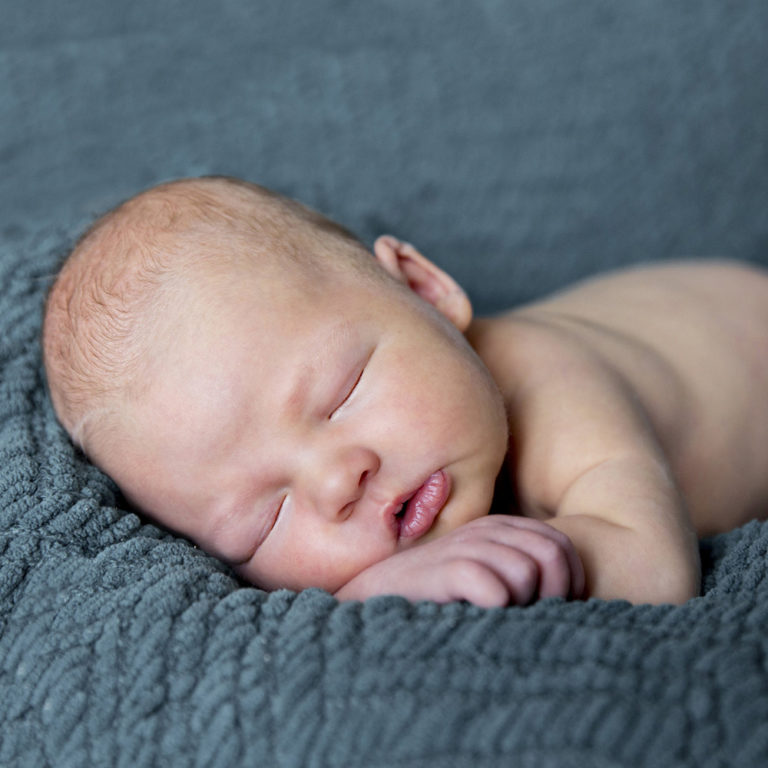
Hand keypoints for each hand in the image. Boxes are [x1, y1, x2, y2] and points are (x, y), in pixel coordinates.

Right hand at [334, 515, 584, 607]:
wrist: (372, 597)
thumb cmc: (436, 594)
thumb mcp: (482, 574)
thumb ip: (519, 573)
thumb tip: (568, 600)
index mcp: (500, 527)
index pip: (561, 544)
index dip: (570, 582)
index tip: (554, 613)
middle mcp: (485, 530)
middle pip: (552, 554)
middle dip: (554, 594)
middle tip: (534, 622)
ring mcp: (463, 547)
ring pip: (526, 572)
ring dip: (520, 605)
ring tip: (501, 621)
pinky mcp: (442, 570)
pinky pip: (494, 590)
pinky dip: (496, 611)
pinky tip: (480, 621)